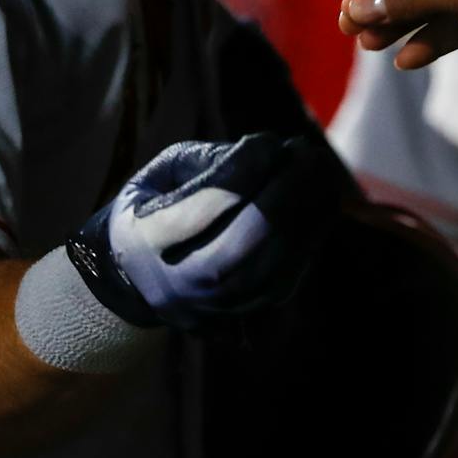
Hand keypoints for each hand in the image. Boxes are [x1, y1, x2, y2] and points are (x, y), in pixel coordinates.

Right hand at [66, 133, 336, 334]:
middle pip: (244, 242)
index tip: (269, 140)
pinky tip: (322, 203)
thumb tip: (268, 154)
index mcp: (146, 241)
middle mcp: (178, 283)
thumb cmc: (151, 211)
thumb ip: (206, 163)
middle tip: (305, 152)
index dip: (244, 170)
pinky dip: (308, 239)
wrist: (134, 280)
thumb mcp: (160, 175)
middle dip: (283, 192)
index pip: (204, 206)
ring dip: (307, 215)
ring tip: (322, 172)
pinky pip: (285, 279)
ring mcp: (211, 309)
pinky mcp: (240, 318)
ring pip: (271, 266)